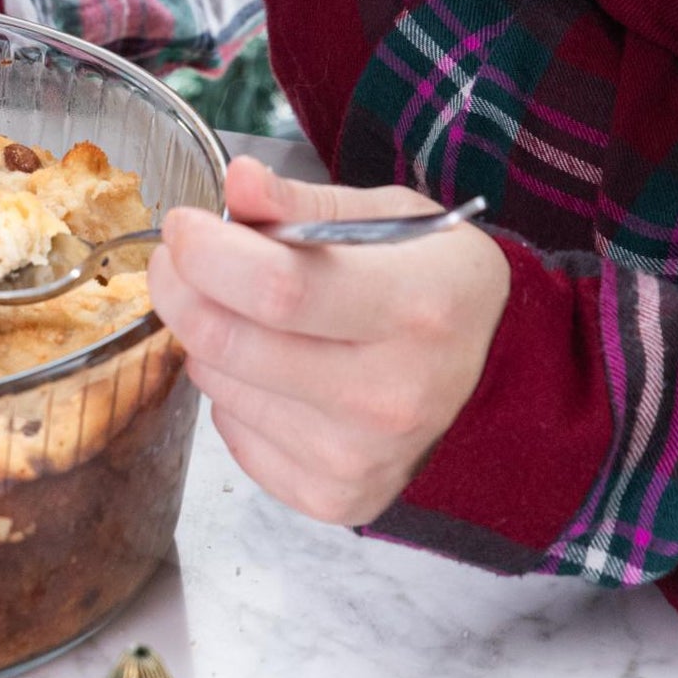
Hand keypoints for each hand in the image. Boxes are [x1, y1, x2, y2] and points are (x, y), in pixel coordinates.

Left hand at [148, 156, 510, 526]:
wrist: (496, 384)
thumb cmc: (434, 288)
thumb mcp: (391, 220)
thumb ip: (305, 204)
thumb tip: (237, 181)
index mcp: (419, 305)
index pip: (278, 287)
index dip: (207, 253)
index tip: (185, 226)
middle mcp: (393, 394)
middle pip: (230, 342)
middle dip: (181, 288)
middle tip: (180, 261)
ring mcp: (359, 457)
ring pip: (219, 385)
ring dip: (211, 340)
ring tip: (253, 319)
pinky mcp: (332, 497)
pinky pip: (230, 435)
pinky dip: (234, 394)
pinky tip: (278, 374)